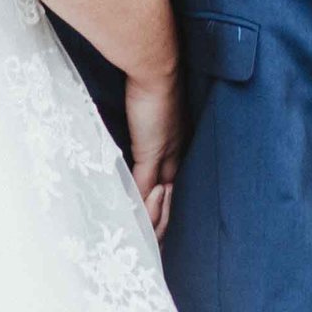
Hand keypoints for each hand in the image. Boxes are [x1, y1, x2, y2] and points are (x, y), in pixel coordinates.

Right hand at [125, 64, 180, 236]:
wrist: (155, 64)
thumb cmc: (148, 77)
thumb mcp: (145, 106)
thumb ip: (142, 123)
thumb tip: (135, 125)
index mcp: (176, 143)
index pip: (172, 184)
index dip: (165, 206)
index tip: (157, 221)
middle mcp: (175, 154)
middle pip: (171, 201)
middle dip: (162, 225)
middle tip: (155, 247)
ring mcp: (164, 156)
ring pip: (159, 202)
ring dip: (152, 224)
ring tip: (145, 244)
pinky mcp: (151, 155)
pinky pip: (143, 191)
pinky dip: (140, 210)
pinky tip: (134, 227)